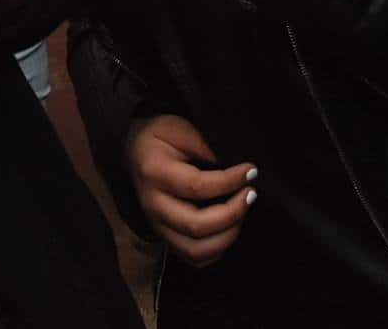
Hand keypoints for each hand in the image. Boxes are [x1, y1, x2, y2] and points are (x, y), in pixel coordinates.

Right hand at [126, 114, 255, 266]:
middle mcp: (154, 205)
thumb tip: (236, 169)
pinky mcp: (166, 237)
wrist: (136, 150)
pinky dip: (218, 249)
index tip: (251, 171)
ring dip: (228, 236)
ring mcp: (158, 226)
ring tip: (242, 212)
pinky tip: (229, 227)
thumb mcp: (181, 129)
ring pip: (196, 250)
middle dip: (232, 213)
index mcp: (155, 173)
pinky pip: (195, 258)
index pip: (197, 186)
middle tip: (251, 194)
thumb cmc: (161, 137)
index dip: (229, 181)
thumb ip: (206, 145)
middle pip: (196, 226)